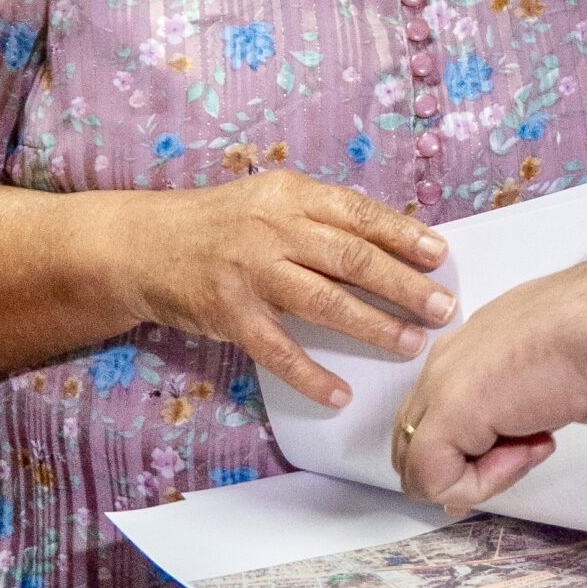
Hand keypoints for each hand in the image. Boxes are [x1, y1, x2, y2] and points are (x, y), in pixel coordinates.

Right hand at [118, 170, 455, 407]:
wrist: (144, 245)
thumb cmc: (220, 223)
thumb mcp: (269, 199)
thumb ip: (320, 216)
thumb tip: (387, 242)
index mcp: (290, 195)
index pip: (358, 213)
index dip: (402, 234)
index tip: (439, 254)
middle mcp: (273, 229)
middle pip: (351, 258)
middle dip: (403, 284)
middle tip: (442, 307)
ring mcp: (251, 273)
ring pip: (325, 302)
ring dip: (373, 326)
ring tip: (411, 344)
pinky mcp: (230, 315)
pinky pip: (280, 351)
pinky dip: (312, 375)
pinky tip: (340, 393)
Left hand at [393, 242, 586, 511]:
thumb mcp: (549, 382)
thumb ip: (519, 414)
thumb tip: (516, 447)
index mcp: (467, 349)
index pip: (434, 419)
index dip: (469, 454)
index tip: (524, 447)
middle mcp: (446, 365)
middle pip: (415, 446)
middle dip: (464, 468)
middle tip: (522, 454)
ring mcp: (441, 386)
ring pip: (420, 467)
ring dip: (479, 476)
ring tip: (535, 441)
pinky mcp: (448, 412)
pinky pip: (435, 479)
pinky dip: (483, 483)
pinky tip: (530, 445)